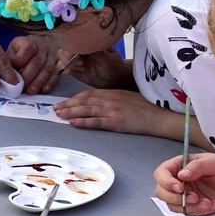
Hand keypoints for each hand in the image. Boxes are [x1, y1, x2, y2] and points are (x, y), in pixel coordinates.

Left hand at [4, 33, 67, 92]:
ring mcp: (51, 56)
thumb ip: (8, 61)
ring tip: (30, 91)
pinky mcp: (57, 65)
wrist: (36, 47)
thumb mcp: (12, 51)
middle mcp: (43, 47)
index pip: (28, 49)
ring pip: (47, 69)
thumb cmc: (19, 52)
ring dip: (38, 82)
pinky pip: (56, 74)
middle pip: (37, 62)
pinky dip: (50, 83)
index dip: (20, 62)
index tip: (13, 73)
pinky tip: (43, 90)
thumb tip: (3, 76)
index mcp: (29, 41)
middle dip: (28, 77)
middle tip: (21, 87)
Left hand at [55, 88, 180, 137]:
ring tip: (59, 115)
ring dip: (71, 112)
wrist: (160, 115)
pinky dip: (83, 122)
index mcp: (112, 92)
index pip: (88, 94)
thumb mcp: (126, 97)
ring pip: (86, 110)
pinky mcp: (116, 122)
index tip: (64, 102)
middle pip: (84, 101)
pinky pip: (96, 122)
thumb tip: (98, 103)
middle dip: (68, 104)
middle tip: (55, 109)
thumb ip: (112, 98)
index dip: (74, 98)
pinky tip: (73, 123)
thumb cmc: (145, 107)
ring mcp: (112, 110)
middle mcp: (110, 99)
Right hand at [153, 150, 214, 215]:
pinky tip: (212, 205)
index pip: (162, 173)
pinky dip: (199, 211)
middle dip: (175, 198)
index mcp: (180, 166)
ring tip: (207, 202)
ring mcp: (184, 195)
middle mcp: (179, 180)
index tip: (179, 187)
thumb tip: (181, 175)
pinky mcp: (192, 206)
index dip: (166, 181)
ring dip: (189, 206)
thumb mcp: (214, 163)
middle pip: (161, 192)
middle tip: (193, 198)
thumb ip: (197, 166)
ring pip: (172, 205)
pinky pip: (187, 212)